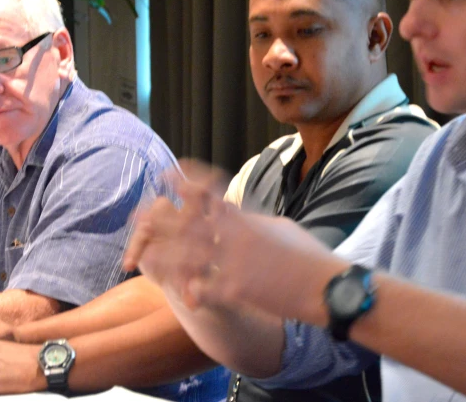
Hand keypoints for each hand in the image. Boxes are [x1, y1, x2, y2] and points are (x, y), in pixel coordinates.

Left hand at [125, 161, 345, 320]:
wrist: (326, 286)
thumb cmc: (310, 255)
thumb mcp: (282, 226)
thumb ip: (255, 219)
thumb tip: (240, 211)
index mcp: (245, 219)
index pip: (209, 194)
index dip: (185, 183)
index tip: (167, 174)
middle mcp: (234, 237)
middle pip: (188, 223)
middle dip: (161, 218)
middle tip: (138, 214)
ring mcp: (233, 264)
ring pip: (187, 257)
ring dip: (164, 255)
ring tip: (143, 254)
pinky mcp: (237, 291)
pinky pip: (203, 289)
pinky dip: (188, 290)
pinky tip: (176, 292)